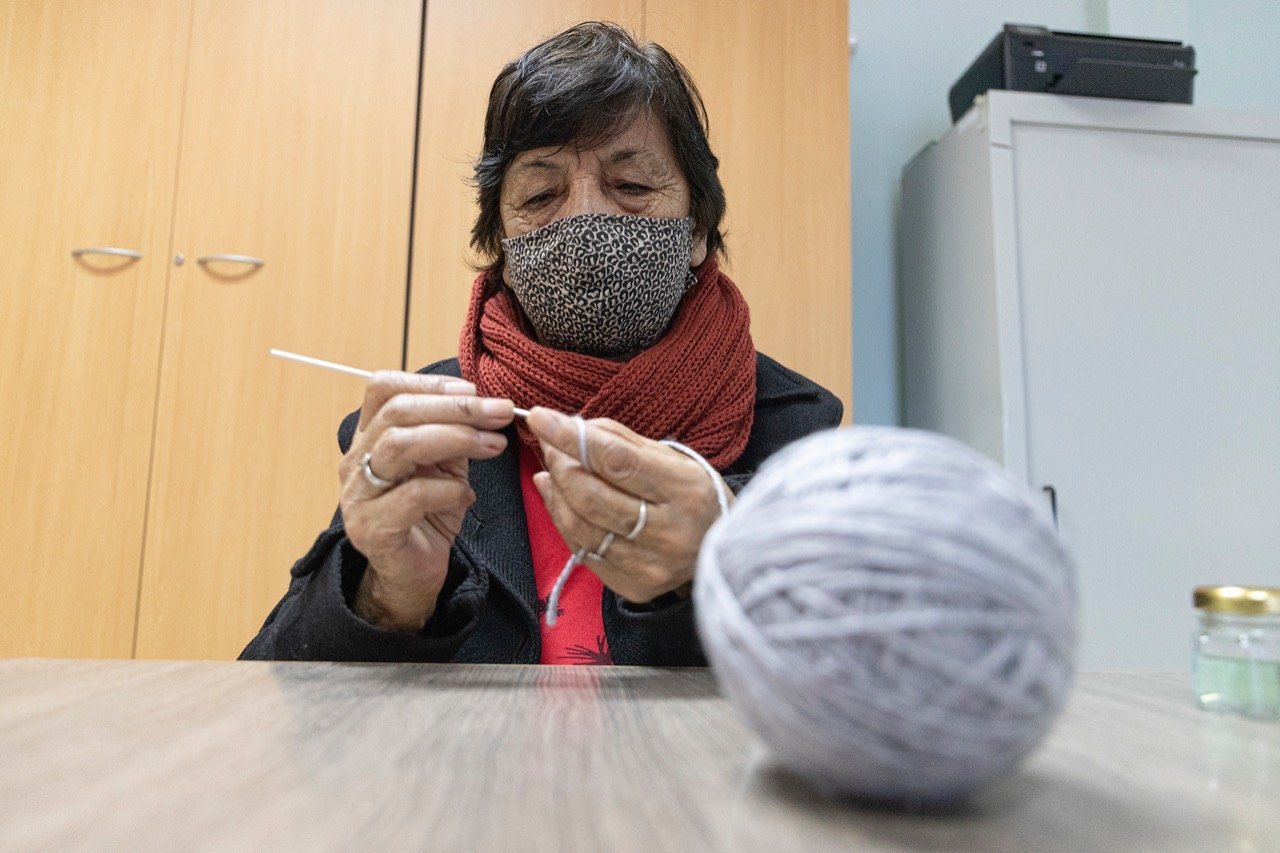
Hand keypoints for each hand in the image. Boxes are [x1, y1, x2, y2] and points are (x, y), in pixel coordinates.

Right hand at [339, 372, 513, 630]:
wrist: (410, 576)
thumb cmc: (428, 516)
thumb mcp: (444, 466)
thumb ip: (455, 434)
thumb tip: (486, 403)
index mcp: (370, 437)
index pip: (383, 388)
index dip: (429, 382)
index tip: (473, 389)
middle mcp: (356, 460)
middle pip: (397, 413)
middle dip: (456, 408)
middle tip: (500, 412)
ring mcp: (358, 494)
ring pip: (399, 446)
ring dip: (455, 438)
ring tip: (493, 446)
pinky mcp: (372, 528)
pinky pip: (412, 495)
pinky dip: (449, 489)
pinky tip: (467, 496)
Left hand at [525, 408, 731, 603]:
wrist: (724, 548)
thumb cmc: (694, 494)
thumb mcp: (671, 457)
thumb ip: (620, 441)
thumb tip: (569, 427)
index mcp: (685, 491)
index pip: (616, 461)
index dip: (572, 438)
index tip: (541, 417)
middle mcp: (670, 533)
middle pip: (591, 496)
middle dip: (560, 464)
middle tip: (549, 442)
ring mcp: (651, 566)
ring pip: (580, 526)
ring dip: (556, 491)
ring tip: (552, 468)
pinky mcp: (635, 587)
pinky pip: (582, 551)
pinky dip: (562, 519)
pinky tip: (558, 497)